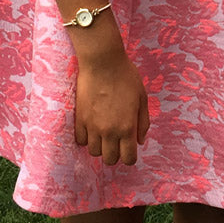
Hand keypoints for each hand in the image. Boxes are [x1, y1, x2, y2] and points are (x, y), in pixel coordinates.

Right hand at [74, 50, 149, 165]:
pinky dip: (87, 138)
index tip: (129, 149)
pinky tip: (92, 127)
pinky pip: (81, 141)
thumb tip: (140, 141)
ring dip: (100, 146)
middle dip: (115, 153)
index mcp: (127, 127)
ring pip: (94, 152)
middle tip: (117, 141)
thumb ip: (143, 121)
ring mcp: (92, 127)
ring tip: (104, 133)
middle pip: (109, 160)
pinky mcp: (79, 120)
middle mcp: (109, 131)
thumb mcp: (142, 97)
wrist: (103, 62)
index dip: (130, 156)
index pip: (128, 159)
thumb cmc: (126, 76)